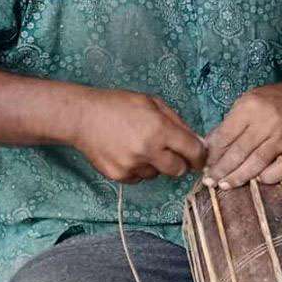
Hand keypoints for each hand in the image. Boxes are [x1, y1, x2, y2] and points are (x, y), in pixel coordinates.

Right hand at [69, 90, 207, 182]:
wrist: (82, 117)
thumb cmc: (118, 105)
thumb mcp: (152, 102)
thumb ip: (177, 122)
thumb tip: (196, 142)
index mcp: (160, 130)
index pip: (193, 151)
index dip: (199, 156)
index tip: (198, 157)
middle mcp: (148, 151)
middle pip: (178, 170)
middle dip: (179, 163)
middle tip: (170, 152)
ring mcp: (132, 166)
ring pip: (157, 174)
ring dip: (155, 164)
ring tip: (138, 146)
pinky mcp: (119, 176)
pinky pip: (139, 178)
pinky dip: (138, 169)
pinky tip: (126, 152)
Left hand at [204, 81, 281, 187]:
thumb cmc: (272, 102)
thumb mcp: (247, 103)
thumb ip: (229, 124)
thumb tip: (207, 147)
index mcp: (250, 107)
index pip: (226, 136)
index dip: (213, 154)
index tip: (204, 167)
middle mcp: (267, 121)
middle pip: (239, 151)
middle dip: (222, 169)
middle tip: (210, 182)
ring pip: (257, 162)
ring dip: (239, 177)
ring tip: (225, 186)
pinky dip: (270, 177)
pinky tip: (258, 181)